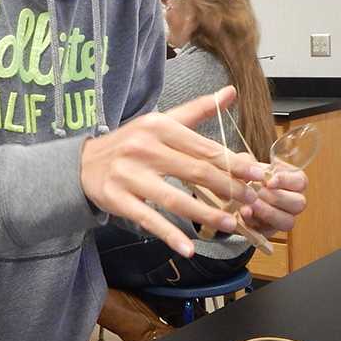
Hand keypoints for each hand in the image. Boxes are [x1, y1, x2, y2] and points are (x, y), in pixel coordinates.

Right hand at [80, 86, 264, 256]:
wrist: (83, 164)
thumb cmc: (130, 142)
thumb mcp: (159, 122)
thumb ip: (197, 110)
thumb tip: (230, 92)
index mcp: (158, 126)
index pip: (203, 147)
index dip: (233, 162)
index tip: (258, 174)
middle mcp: (143, 148)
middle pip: (193, 172)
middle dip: (226, 188)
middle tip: (251, 201)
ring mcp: (129, 175)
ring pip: (174, 198)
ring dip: (205, 213)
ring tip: (230, 224)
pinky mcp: (117, 199)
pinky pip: (148, 219)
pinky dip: (169, 234)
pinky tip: (189, 248)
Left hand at [238, 165, 307, 237]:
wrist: (232, 194)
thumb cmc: (245, 177)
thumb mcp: (246, 165)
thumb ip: (250, 165)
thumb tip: (257, 174)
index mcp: (294, 182)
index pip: (300, 181)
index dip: (286, 181)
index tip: (269, 181)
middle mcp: (294, 201)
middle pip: (299, 203)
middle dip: (276, 198)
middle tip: (258, 193)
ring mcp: (284, 218)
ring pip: (288, 221)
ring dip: (268, 213)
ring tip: (251, 204)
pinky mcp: (270, 231)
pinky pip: (269, 231)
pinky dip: (254, 223)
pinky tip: (244, 213)